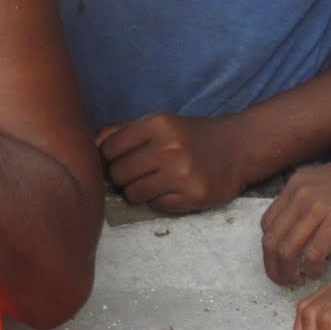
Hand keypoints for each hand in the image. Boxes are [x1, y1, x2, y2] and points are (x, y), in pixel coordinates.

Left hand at [97, 112, 247, 212]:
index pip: (108, 150)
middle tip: (139, 173)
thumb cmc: (191, 135)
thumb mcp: (159, 123)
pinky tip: (172, 189)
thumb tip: (90, 146)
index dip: (109, 158)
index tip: (120, 160)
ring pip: (133, 194)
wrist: (240, 147)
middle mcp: (170, 148)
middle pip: (117, 174)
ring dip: (138, 191)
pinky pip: (156, 206)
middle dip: (122, 177)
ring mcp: (182, 174)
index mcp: (158, 124)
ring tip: (154, 181)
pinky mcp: (194, 196)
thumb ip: (122, 132)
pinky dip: (159, 201)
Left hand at [261, 156, 330, 285]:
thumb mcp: (325, 182)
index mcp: (295, 183)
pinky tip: (315, 274)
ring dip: (290, 271)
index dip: (269, 249)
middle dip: (274, 265)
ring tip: (298, 281)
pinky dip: (311, 268)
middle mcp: (302, 192)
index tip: (278, 263)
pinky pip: (314, 252)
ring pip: (289, 248)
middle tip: (283, 281)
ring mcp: (319, 204)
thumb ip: (304, 200)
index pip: (268, 223)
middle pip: (273, 239)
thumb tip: (289, 229)